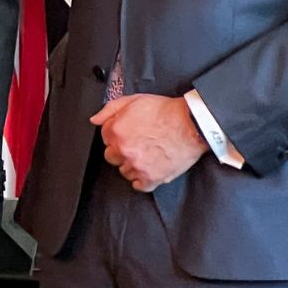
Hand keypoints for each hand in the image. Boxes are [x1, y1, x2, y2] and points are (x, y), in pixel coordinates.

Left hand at [92, 93, 207, 190]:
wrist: (192, 124)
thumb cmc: (166, 112)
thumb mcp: (134, 100)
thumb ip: (110, 109)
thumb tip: (95, 120)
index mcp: (116, 131)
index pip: (105, 139)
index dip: (117, 136)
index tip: (128, 136)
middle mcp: (123, 149)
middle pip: (112, 157)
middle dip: (122, 152)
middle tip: (138, 146)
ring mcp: (136, 165)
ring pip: (125, 171)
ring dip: (133, 166)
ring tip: (147, 157)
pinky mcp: (151, 177)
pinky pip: (139, 186)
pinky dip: (143, 181)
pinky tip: (150, 171)